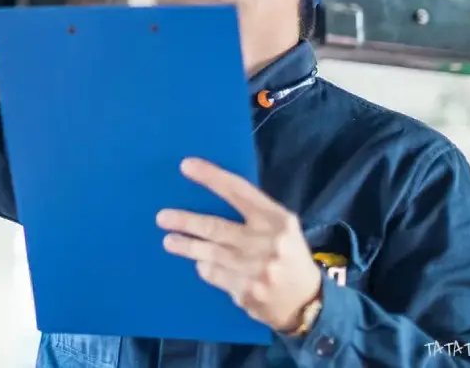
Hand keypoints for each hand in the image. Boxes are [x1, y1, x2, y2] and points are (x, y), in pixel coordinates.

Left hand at [156, 157, 322, 333]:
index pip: (238, 191)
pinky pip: (214, 274)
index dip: (211, 177)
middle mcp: (266, 242)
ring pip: (209, 253)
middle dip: (185, 222)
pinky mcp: (246, 292)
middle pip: (215, 227)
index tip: (186, 166)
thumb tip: (210, 196)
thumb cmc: (288, 255)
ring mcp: (255, 269)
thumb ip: (254, 213)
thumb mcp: (282, 227)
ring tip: (169, 241)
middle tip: (162, 218)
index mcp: (277, 219)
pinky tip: (201, 263)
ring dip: (185, 246)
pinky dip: (204, 267)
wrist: (308, 303)